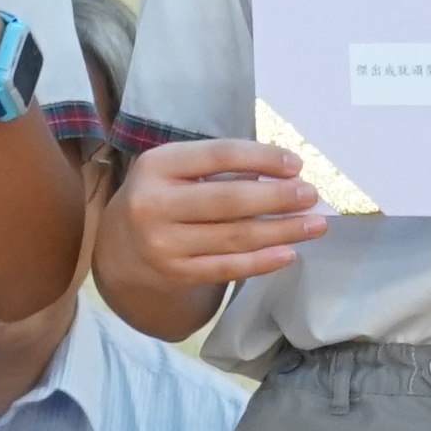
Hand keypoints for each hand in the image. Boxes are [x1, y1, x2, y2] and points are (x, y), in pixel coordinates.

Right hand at [120, 135, 325, 286]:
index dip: (262, 158)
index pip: (219, 155)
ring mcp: (164, 243)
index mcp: (157, 166)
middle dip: (278, 197)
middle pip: (230, 199)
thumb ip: (216, 168)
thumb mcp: (173, 171)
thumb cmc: (158, 199)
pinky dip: (261, 261)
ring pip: (235, 236)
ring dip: (281, 231)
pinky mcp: (175, 274)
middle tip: (311, 196)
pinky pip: (228, 267)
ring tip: (314, 225)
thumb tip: (281, 174)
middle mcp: (155, 204)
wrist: (116, 249)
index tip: (296, 164)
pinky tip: (288, 253)